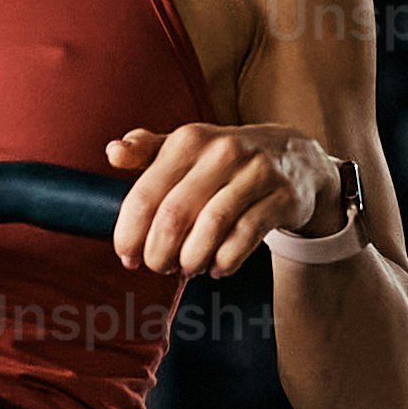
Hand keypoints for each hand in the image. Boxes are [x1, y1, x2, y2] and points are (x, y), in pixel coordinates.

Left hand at [102, 123, 341, 279]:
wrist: (294, 157)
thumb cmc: (226, 160)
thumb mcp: (187, 147)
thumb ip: (147, 150)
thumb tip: (113, 153)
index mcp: (189, 140)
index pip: (146, 196)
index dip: (129, 233)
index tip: (127, 255)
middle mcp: (222, 152)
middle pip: (175, 215)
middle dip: (159, 252)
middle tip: (158, 266)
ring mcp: (256, 173)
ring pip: (212, 226)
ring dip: (192, 258)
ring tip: (186, 268)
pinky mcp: (282, 197)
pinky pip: (246, 236)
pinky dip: (226, 260)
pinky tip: (217, 267)